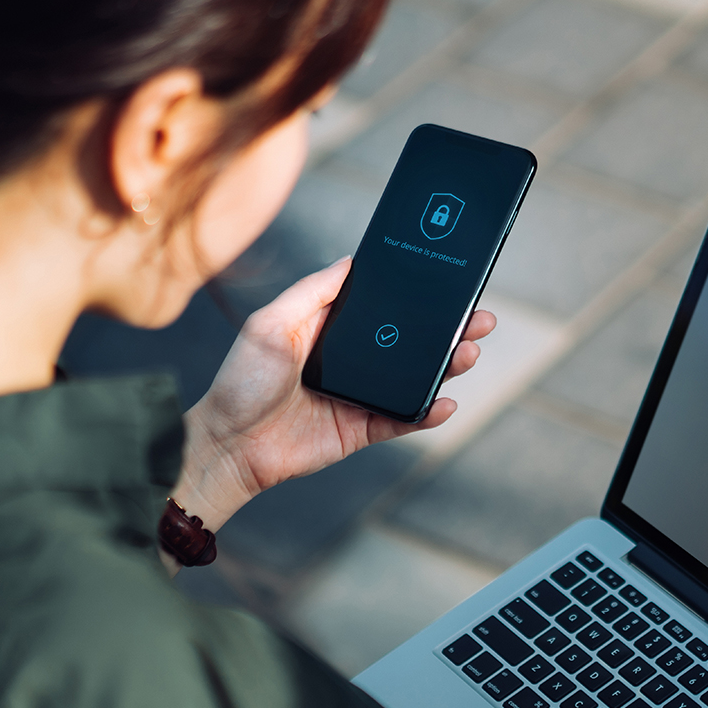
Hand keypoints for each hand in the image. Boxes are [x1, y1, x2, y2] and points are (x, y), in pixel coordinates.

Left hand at [173, 258, 495, 529]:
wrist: (228, 446)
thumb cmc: (240, 382)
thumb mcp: (271, 323)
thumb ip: (313, 292)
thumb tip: (351, 261)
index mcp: (330, 329)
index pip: (383, 307)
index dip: (415, 296)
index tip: (447, 281)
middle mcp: (350, 360)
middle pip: (409, 341)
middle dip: (447, 330)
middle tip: (479, 318)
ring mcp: (360, 395)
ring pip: (414, 378)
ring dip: (445, 367)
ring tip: (468, 353)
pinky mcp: (361, 430)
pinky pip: (403, 419)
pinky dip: (427, 413)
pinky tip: (445, 401)